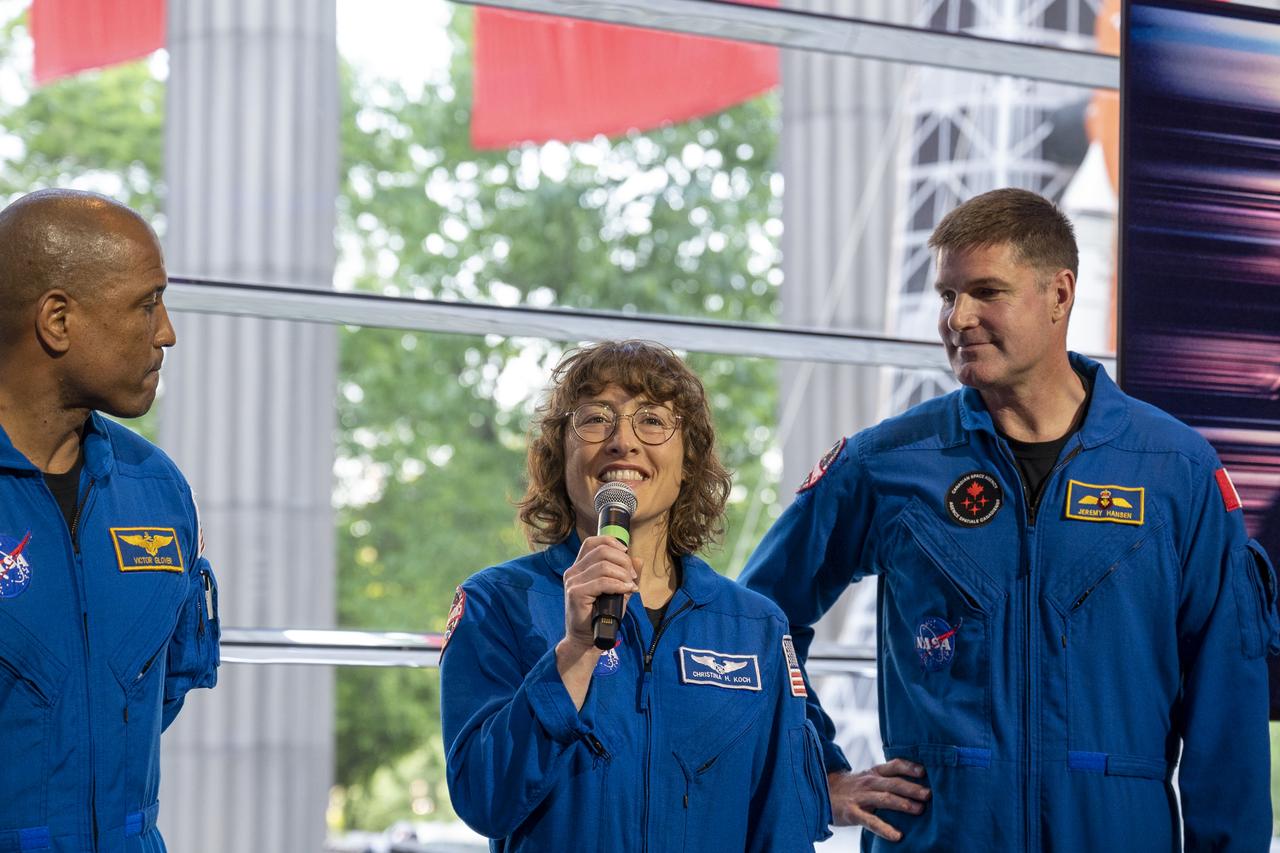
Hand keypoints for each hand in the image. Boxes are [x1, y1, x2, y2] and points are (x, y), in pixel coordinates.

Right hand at [560, 535, 640, 655]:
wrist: (586, 639)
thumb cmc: (601, 615)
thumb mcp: (618, 590)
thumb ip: (626, 574)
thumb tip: (638, 559)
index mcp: (579, 567)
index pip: (592, 542)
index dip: (611, 542)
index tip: (626, 554)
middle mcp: (573, 571)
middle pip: (602, 551)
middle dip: (623, 561)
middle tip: (632, 577)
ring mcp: (572, 582)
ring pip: (604, 566)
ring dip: (623, 575)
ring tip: (630, 586)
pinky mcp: (575, 593)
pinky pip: (602, 582)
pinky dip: (619, 585)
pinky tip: (627, 590)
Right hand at [827, 761, 929, 841]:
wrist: (823, 792)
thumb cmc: (853, 788)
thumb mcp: (868, 778)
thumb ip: (888, 779)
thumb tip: (918, 784)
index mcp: (874, 773)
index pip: (894, 766)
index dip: (909, 767)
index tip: (925, 771)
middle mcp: (868, 782)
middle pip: (893, 783)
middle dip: (912, 788)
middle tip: (929, 794)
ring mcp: (860, 797)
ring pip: (884, 799)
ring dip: (902, 803)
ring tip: (919, 810)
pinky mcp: (852, 813)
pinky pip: (870, 821)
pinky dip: (884, 829)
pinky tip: (897, 836)